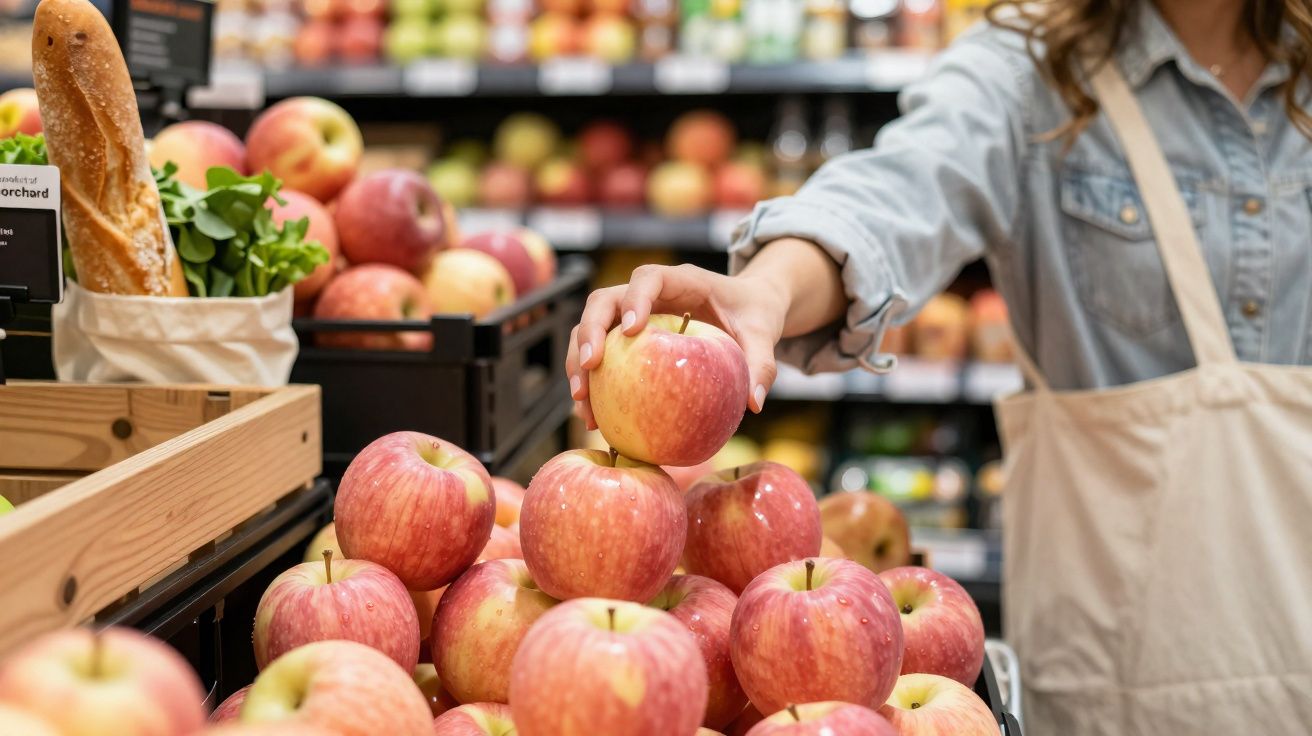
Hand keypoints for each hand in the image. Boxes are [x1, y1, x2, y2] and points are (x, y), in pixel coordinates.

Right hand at [567, 263, 786, 429]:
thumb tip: (755, 404)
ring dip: (580, 361)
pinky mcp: (628, 339)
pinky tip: (593, 416)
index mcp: (681, 281)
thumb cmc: (754, 313)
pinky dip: (592, 382)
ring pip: (592, 328)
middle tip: (590, 367)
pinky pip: (602, 356)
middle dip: (590, 331)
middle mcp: (650, 294)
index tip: (632, 329)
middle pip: (604, 301)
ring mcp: (634, 315)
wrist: (748, 308)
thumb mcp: (764, 333)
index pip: (649, 278)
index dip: (635, 299)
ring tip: (582, 401)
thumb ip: (762, 363)